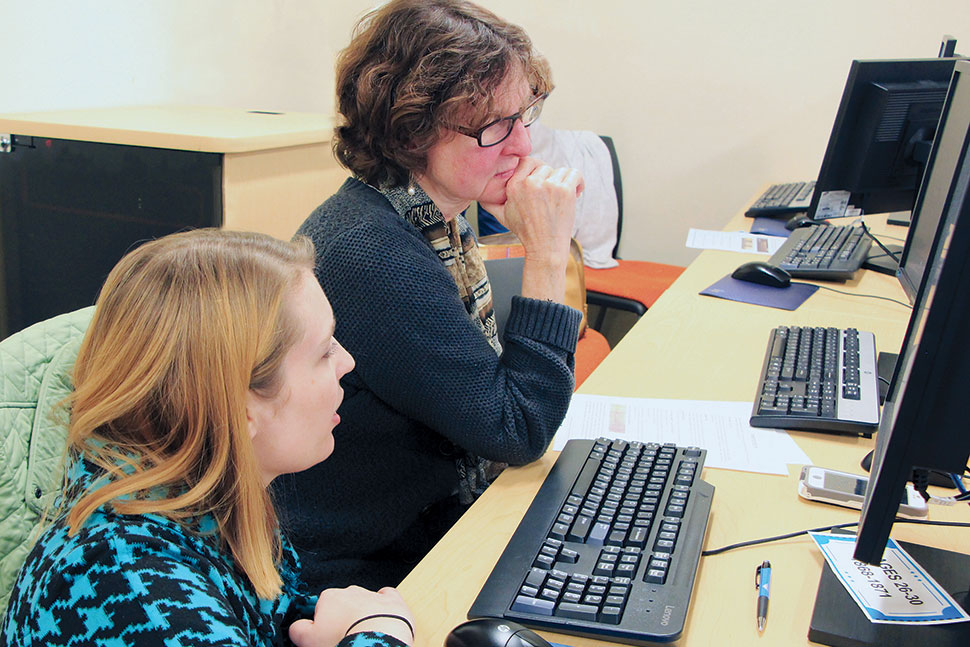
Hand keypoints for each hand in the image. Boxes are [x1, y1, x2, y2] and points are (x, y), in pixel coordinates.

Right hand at [289, 586, 413, 646]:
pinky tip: (383, 617)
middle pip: (343, 604)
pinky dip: (385, 606)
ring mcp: (372, 594)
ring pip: (365, 602)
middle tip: (345, 637)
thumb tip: (296, 627)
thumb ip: (298, 630)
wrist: (375, 641)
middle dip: (344, 618)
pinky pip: (387, 598)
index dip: (323, 624)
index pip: (322, 607)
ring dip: (364, 615)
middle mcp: (351, 591)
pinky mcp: (392, 601)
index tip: (326, 636)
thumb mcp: (308, 639)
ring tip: (363, 634)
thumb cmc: (342, 639)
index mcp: (329, 597)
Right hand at [481, 156, 583, 263]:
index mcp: (514, 185)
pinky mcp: (565, 190)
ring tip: (562, 197)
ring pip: (560, 170)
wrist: (545, 248)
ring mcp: (549, 185)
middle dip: (549, 179)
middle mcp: (530, 183)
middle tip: (551, 196)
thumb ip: (490, 201)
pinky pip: (575, 173)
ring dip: (563, 182)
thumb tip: (480, 192)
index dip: (535, 170)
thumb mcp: (502, 216)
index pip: (526, 161)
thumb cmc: (525, 232)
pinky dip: (578, 182)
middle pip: (544, 166)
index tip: (541, 182)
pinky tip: (575, 192)